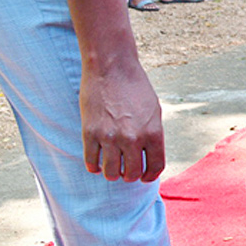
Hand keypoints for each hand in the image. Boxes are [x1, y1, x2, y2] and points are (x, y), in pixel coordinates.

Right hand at [80, 61, 164, 181]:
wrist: (112, 68)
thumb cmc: (136, 88)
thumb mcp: (153, 111)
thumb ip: (152, 135)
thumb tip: (147, 157)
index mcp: (153, 133)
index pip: (155, 167)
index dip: (150, 176)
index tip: (145, 177)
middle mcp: (132, 138)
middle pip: (132, 174)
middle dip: (130, 175)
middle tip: (127, 171)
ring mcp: (110, 137)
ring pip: (111, 173)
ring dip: (112, 173)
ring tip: (112, 167)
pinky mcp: (90, 133)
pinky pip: (91, 162)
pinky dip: (94, 167)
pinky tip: (97, 163)